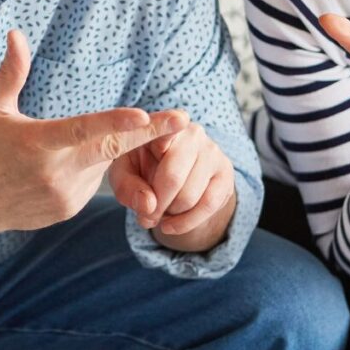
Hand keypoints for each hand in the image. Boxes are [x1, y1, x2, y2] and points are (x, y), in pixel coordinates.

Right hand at [0, 30, 187, 234]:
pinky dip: (88, 168)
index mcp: (38, 142)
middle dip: (151, 133)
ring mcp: (66, 194)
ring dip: (99, 149)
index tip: (144, 115)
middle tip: (183, 119)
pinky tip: (57, 169)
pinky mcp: (70, 208)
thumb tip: (16, 33)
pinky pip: (93, 181)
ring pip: (102, 163)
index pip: (83, 129)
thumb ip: (11, 72)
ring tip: (57, 150)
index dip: (116, 123)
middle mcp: (56, 171)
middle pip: (113, 149)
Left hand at [108, 122, 236, 250]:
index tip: (158, 148)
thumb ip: (127, 187)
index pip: (164, 130)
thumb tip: (148, 206)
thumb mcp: (124, 174)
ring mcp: (213, 152)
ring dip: (170, 214)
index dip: (161, 142)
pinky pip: (209, 205)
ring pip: (190, 196)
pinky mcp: (226, 174)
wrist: (172, 177)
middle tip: (145, 218)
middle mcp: (193, 133)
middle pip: (173, 177)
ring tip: (158, 216)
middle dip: (156, 205)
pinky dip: (186, 222)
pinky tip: (170, 226)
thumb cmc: (141, 169)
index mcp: (164, 124)